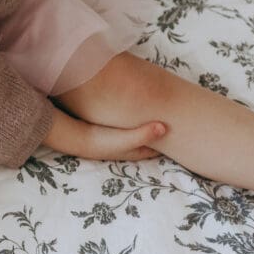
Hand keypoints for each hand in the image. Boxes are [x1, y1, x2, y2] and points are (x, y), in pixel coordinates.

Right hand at [44, 105, 165, 161]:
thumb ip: (144, 133)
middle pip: (148, 138)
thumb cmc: (102, 141)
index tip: (177, 128)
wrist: (76, 137)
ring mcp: (118, 136)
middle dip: (158, 130)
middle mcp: (128, 145)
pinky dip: (132, 116)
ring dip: (145, 122)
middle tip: (170, 116)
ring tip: (155, 108)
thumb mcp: (125, 139)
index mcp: (135, 150)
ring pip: (137, 129)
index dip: (166, 139)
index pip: (155, 147)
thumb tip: (165, 127)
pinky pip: (126, 121)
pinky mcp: (109, 127)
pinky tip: (133, 103)